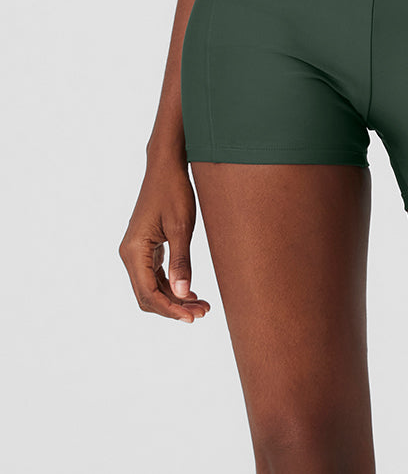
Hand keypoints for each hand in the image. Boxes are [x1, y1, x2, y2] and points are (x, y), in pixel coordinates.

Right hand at [119, 158, 210, 321]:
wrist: (166, 166)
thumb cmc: (174, 191)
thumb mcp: (182, 227)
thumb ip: (181, 262)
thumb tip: (183, 294)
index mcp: (134, 250)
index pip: (148, 293)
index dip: (170, 309)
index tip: (192, 317)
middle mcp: (129, 253)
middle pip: (147, 295)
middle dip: (173, 307)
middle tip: (201, 312)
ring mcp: (135, 250)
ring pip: (151, 287)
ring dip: (174, 298)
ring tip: (201, 305)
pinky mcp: (144, 246)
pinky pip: (154, 275)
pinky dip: (170, 285)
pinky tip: (190, 290)